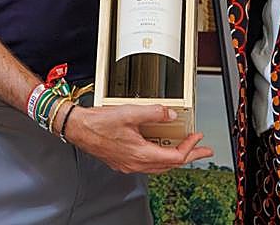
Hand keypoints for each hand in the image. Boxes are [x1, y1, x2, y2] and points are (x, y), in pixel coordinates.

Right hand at [62, 103, 212, 173]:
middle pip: (170, 165)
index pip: (175, 157)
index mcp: (141, 153)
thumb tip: (170, 114)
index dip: (189, 148)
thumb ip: (153, 113)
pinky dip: (159, 157)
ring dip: (174, 158)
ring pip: (159, 166)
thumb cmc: (98, 123)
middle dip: (188, 156)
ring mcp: (129, 164)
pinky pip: (147, 164)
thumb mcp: (130, 112)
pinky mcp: (122, 161)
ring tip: (184, 149)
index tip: (196, 138)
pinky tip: (158, 148)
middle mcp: (136, 163)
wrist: (78, 128)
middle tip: (201, 151)